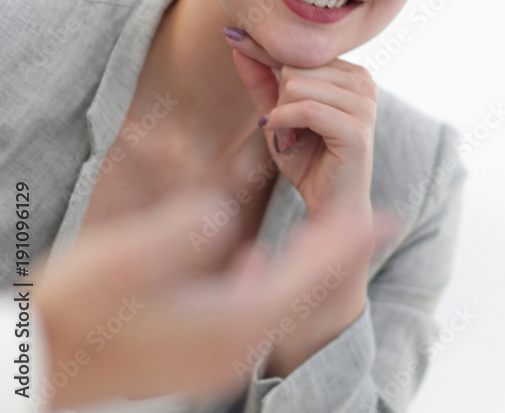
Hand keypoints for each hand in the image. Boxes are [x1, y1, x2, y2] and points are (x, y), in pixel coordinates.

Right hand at [34, 188, 379, 410]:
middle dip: (340, 251)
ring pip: (281, 300)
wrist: (37, 373)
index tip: (385, 216)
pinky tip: (257, 264)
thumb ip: (179, 235)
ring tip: (330, 233)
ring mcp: (216, 357)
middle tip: (377, 220)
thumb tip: (221, 212)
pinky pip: (250, 314)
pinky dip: (269, 283)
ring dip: (308, 264)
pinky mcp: (195, 357)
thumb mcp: (120, 265)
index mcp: (229, 322)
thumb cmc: (74, 317)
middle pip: (304, 288)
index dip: (347, 242)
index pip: (308, 275)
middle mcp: (234, 344)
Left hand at [222, 27, 382, 375]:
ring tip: (291, 140)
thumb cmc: (308, 163)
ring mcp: (365, 104)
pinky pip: (305, 109)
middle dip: (278, 99)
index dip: (265, 47)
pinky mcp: (356, 128)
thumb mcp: (278, 115)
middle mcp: (364, 82)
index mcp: (352, 74)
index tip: (232, 35)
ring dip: (281, 115)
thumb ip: (262, 79)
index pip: (302, 50)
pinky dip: (285, 123)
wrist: (329, 209)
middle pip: (297, 66)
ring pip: (298, 85)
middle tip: (285, 131)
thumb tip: (236, 39)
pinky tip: (285, 142)